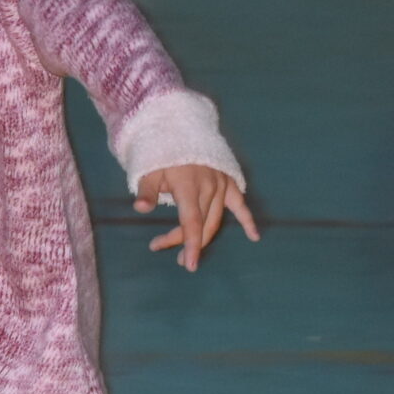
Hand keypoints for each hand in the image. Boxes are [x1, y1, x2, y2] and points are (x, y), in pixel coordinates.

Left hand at [135, 165, 257, 270]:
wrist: (182, 130)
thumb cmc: (162, 154)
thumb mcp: (149, 170)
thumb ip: (146, 191)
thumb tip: (140, 208)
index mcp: (189, 187)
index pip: (191, 221)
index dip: (190, 244)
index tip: (188, 264)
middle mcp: (209, 188)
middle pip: (201, 223)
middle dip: (184, 242)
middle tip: (160, 247)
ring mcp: (222, 185)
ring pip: (215, 219)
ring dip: (202, 237)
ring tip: (185, 253)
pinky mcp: (229, 183)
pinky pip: (240, 205)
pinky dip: (247, 221)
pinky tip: (254, 237)